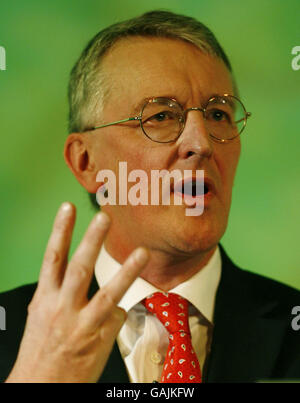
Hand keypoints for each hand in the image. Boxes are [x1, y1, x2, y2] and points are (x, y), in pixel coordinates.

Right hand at [5, 202, 148, 382]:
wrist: (39, 388)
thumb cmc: (40, 350)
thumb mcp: (41, 316)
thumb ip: (59, 293)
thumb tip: (80, 282)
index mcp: (45, 298)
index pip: (52, 258)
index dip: (60, 231)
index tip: (67, 208)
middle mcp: (62, 308)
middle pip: (79, 267)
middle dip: (92, 239)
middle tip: (105, 216)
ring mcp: (83, 324)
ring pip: (109, 293)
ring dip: (128, 271)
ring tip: (142, 252)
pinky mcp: (100, 338)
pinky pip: (117, 316)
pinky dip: (117, 312)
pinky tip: (110, 319)